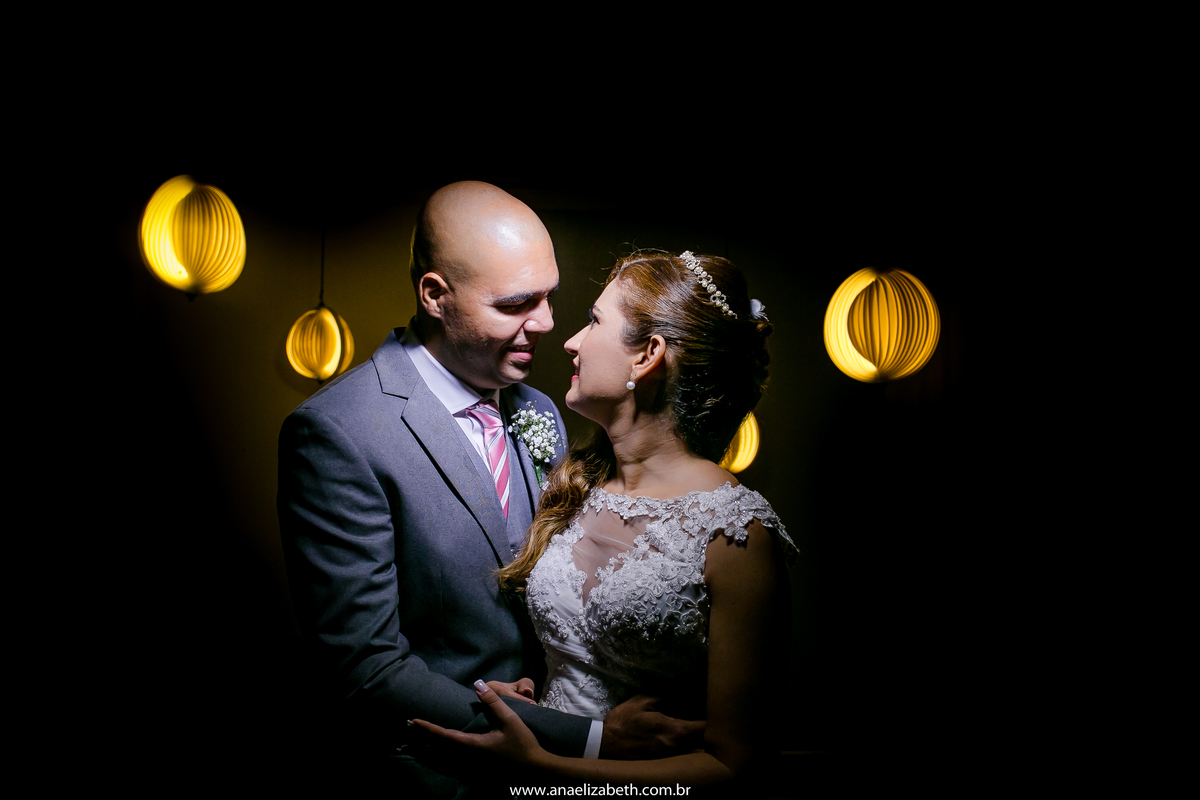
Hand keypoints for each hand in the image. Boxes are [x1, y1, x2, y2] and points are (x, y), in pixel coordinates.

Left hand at [410, 680, 548, 766]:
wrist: (536, 769)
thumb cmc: (523, 744)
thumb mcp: (509, 719)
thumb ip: (493, 702)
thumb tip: (478, 684)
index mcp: (473, 745)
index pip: (444, 735)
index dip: (427, 728)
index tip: (412, 721)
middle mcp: (470, 755)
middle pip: (441, 746)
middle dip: (424, 737)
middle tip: (407, 729)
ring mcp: (475, 762)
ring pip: (447, 753)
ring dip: (432, 745)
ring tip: (419, 739)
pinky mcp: (481, 764)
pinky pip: (457, 756)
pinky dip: (445, 750)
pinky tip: (445, 747)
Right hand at [600, 695, 705, 759]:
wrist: (604, 745)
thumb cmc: (623, 721)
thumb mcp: (641, 701)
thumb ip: (662, 698)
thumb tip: (676, 695)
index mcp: (674, 730)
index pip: (703, 728)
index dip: (714, 721)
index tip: (718, 713)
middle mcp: (676, 748)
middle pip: (702, 743)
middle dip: (708, 734)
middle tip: (712, 723)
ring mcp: (670, 759)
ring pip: (692, 752)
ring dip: (697, 743)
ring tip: (698, 732)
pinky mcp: (662, 764)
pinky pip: (680, 757)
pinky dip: (685, 750)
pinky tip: (682, 742)